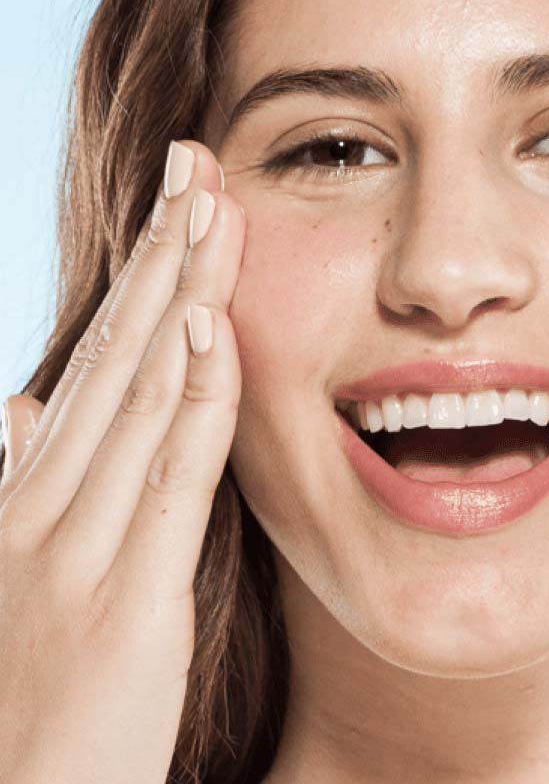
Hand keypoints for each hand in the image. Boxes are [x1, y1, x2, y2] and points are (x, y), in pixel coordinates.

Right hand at [0, 141, 243, 783]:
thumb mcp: (16, 572)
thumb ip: (23, 480)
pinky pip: (168, 474)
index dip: (138, 278)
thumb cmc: (27, 700)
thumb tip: (17, 403)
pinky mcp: (123, 596)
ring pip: (142, 391)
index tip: (172, 204)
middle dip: (162, 254)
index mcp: (30, 495)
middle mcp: (44, 504)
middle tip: (196, 163)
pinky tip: (213, 326)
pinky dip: (193, 394)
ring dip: (183, 293)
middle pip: (117, 353)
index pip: (96, 359)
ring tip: (212, 207)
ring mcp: (77, 547)